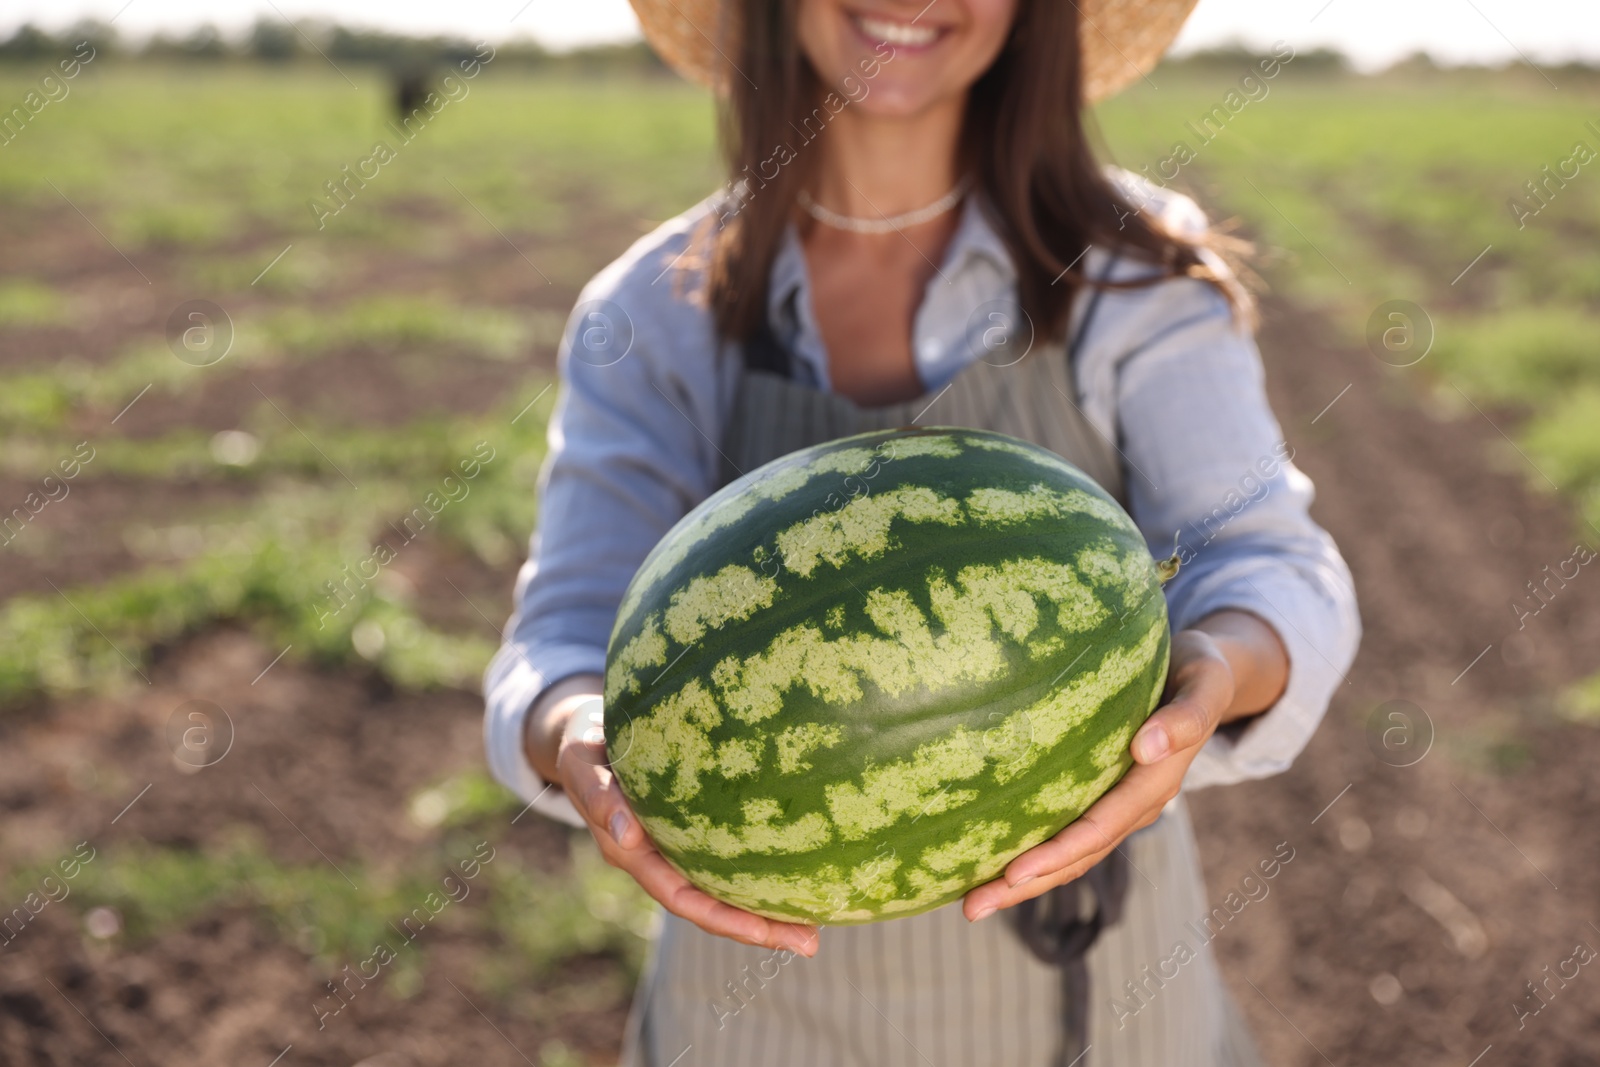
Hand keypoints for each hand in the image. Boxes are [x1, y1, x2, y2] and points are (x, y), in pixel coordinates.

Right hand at [535, 687, 818, 956]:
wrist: (586, 733)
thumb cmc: (586, 747)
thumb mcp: (583, 764)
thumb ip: (600, 796)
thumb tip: (630, 836)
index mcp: (632, 853)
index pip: (682, 898)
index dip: (722, 918)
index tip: (764, 932)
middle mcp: (658, 859)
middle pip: (711, 905)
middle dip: (759, 928)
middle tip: (810, 942)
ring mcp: (676, 848)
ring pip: (723, 886)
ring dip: (766, 909)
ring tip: (816, 922)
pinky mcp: (692, 828)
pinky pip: (728, 857)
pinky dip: (760, 869)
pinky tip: (799, 868)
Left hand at [961, 627, 1238, 921]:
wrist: (1204, 675)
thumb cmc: (1200, 672)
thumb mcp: (1204, 685)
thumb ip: (1186, 718)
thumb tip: (1147, 747)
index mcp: (1156, 782)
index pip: (1101, 826)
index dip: (1059, 852)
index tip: (1014, 872)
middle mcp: (1135, 803)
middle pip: (1078, 855)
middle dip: (1026, 884)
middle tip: (971, 908)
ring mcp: (1118, 804)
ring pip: (1069, 854)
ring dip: (1021, 882)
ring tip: (970, 904)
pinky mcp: (1102, 795)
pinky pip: (1065, 832)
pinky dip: (1031, 853)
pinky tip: (991, 862)